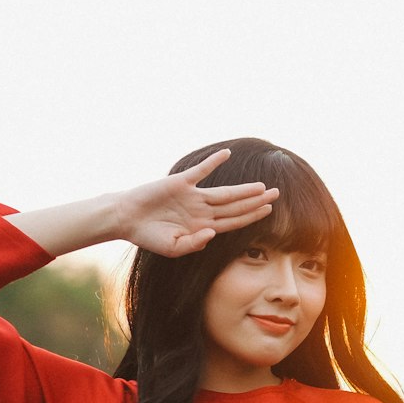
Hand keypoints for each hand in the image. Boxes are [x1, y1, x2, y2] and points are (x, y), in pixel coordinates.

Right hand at [114, 149, 278, 255]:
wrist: (126, 219)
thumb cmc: (149, 236)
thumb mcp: (173, 248)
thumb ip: (194, 243)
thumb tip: (213, 234)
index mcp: (203, 226)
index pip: (233, 221)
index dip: (251, 216)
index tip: (268, 211)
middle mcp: (202, 210)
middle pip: (235, 206)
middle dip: (256, 202)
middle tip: (277, 194)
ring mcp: (193, 195)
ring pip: (225, 192)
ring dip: (244, 189)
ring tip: (263, 186)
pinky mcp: (181, 182)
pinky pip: (201, 170)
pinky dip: (213, 162)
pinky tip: (227, 154)